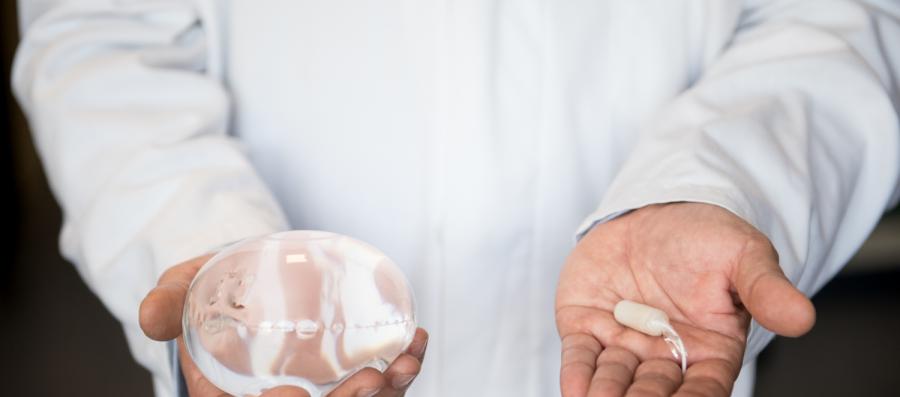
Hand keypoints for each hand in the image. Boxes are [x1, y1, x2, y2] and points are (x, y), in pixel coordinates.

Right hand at [140, 255, 427, 396]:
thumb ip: (168, 302)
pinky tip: (417, 342)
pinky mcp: (345, 368)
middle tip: (375, 380)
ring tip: (407, 363)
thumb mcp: (182, 288)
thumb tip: (150, 317)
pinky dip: (402, 368)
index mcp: (235, 395)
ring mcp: (319, 386)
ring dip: (389, 394)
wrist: (243, 273)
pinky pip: (380, 381)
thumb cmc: (210, 287)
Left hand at [556, 203, 814, 396]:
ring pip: (614, 380)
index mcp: (709, 349)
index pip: (704, 386)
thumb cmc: (705, 238)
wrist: (653, 212)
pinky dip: (576, 375)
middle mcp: (663, 356)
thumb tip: (803, 318)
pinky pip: (581, 356)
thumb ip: (766, 289)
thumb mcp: (743, 255)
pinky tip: (573, 391)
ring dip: (607, 394)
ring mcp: (623, 344)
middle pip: (654, 391)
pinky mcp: (587, 327)